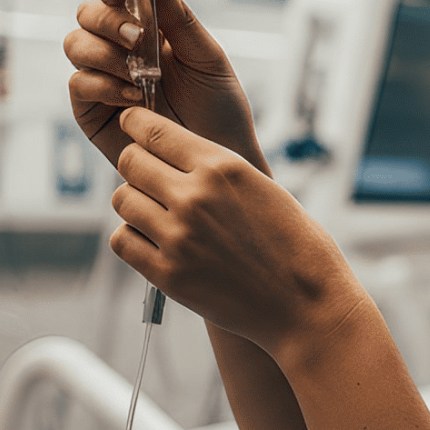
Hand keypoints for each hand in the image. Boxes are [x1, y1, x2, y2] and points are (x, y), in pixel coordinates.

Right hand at [66, 0, 265, 170]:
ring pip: (75, 44)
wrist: (214, 159)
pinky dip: (103, 84)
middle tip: (136, 36)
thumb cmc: (218, 109)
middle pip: (87, 14)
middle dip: (106, 18)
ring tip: (140, 75)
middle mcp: (118, 49)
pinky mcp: (91, 110)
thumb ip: (180, 19)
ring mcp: (102, 78)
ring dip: (105, 52)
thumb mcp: (207, 59)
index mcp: (148, 28)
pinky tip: (133, 99)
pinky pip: (78, 83)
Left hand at [109, 107, 360, 354]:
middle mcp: (195, 198)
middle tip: (149, 177)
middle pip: (130, 163)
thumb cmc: (294, 243)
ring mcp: (178, 238)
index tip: (133, 126)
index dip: (136, 125)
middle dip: (136, 165)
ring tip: (156, 213)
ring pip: (122, 200)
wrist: (307, 303)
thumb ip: (215, 170)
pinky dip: (132, 237)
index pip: (153, 131)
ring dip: (135, 203)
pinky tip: (154, 241)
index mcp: (222, 168)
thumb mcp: (260, 187)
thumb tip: (171, 156)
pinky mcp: (168, 275)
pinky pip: (122, 241)